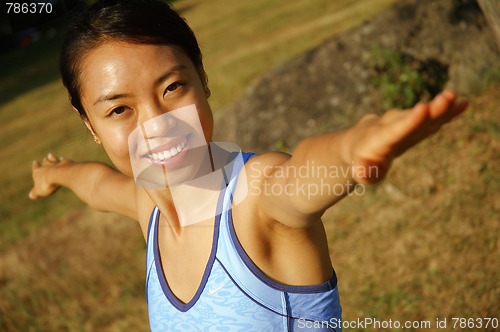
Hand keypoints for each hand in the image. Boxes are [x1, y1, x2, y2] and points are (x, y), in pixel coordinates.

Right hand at [29, 153, 71, 198]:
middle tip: (45, 158)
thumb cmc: (47, 184)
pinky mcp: (65, 164)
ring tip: (50, 155)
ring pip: (53, 159)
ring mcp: (56, 163)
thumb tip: (31, 196)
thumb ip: (35, 193)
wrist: (59, 175)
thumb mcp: (40, 191)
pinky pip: (63, 161)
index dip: (35, 166)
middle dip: (44, 161)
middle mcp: (46, 166)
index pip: (36, 168)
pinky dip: (62, 160)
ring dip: (52, 157)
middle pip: (45, 162)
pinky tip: (63, 159)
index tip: (35, 162)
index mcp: (38, 172)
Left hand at [350, 90, 467, 183]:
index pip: (395, 130)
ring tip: (455, 96)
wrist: (358, 142)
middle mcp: (392, 125)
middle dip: (429, 110)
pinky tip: (462, 104)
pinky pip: (431, 116)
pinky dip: (445, 111)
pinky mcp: (415, 122)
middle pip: (412, 118)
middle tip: (446, 98)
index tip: (423, 108)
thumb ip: (364, 172)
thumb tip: (363, 172)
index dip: (410, 121)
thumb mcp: (360, 171)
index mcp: (379, 139)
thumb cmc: (361, 161)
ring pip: (423, 114)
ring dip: (439, 107)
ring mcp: (404, 121)